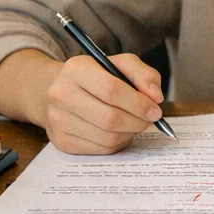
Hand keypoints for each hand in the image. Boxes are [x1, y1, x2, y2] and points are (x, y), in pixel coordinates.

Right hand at [43, 52, 164, 154]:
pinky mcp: (60, 140)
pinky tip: (121, 132)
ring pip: (106, 137)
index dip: (138, 103)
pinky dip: (118, 143)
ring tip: (136, 124)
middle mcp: (61, 94)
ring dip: (130, 133)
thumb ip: (144, 75)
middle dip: (137, 121)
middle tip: (150, 120)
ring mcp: (58, 120)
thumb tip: (155, 97)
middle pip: (109, 118)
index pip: (111, 90)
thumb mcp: (122, 64)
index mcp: (76, 69)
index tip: (155, 110)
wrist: (64, 90)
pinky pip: (100, 149)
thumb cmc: (99, 76)